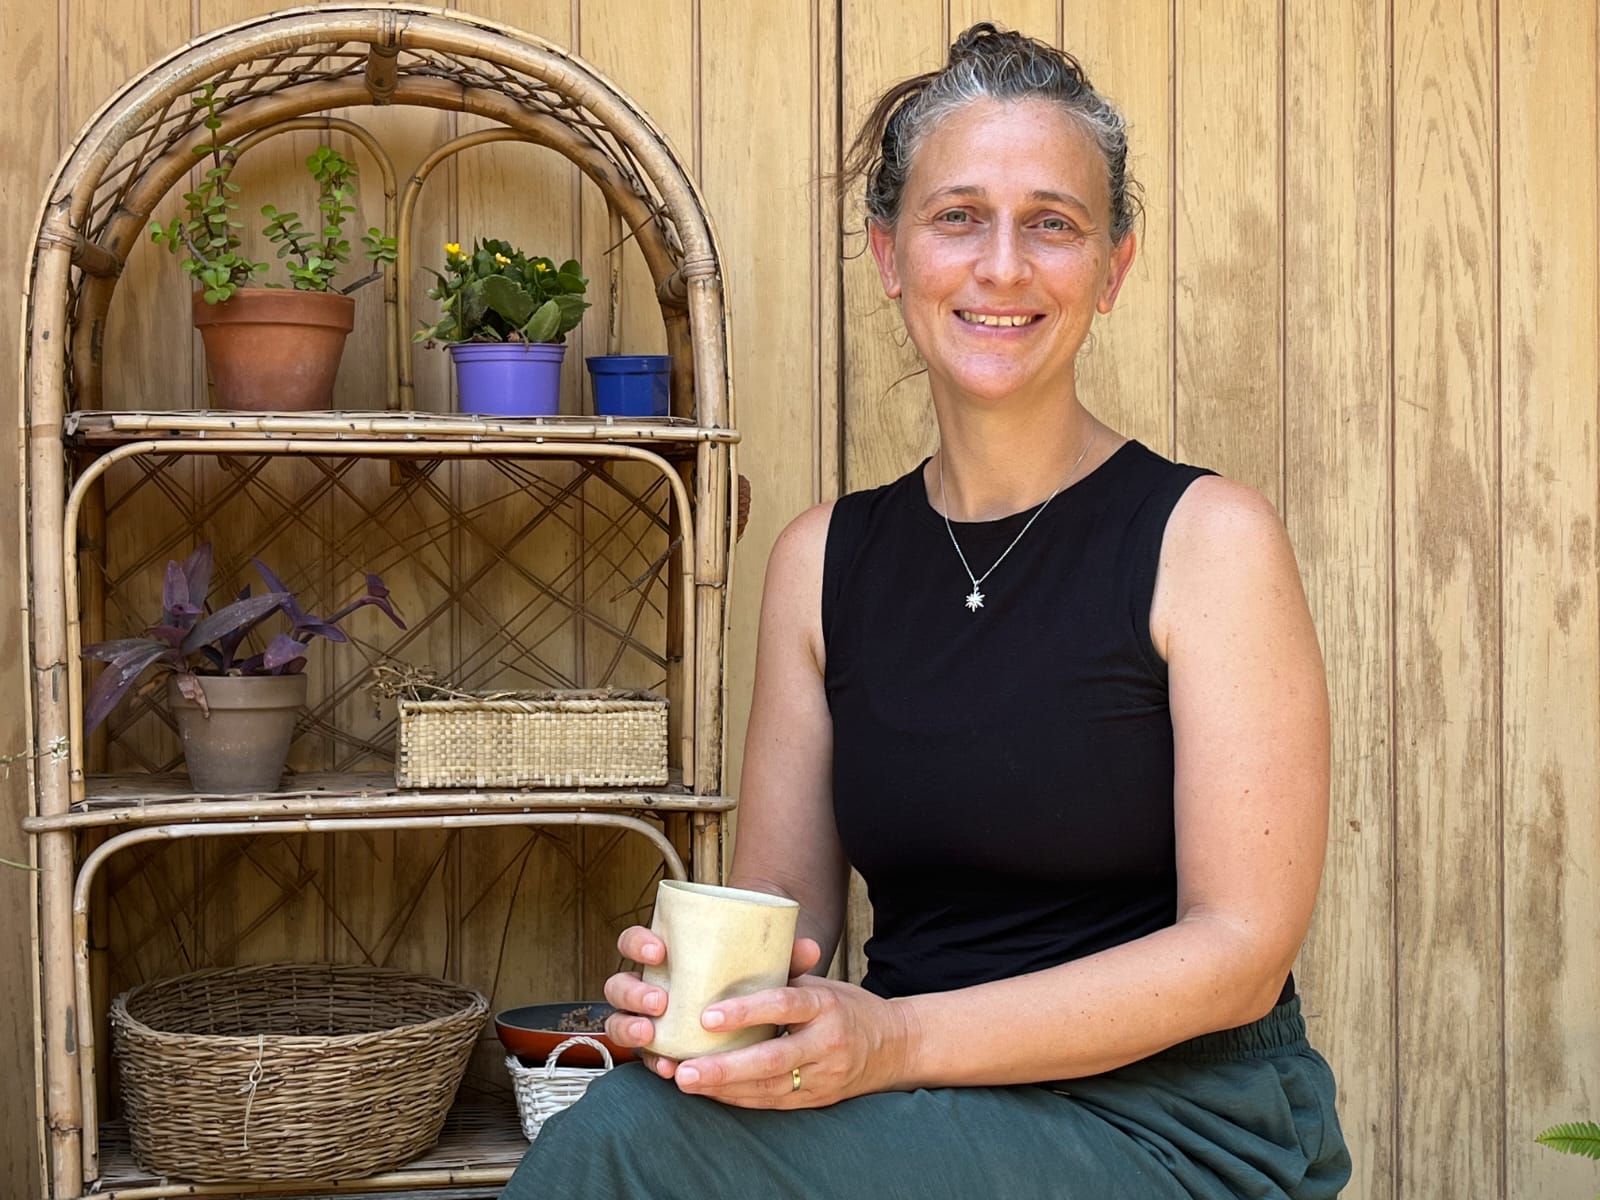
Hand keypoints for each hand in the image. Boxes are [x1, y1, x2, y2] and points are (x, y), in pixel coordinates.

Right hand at [601, 925, 824, 1078]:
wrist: (747, 1017)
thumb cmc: (746, 982)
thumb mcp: (763, 968)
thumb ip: (782, 959)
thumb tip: (813, 948)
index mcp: (665, 957)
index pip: (635, 941)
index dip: (638, 943)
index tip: (660, 950)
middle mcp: (648, 986)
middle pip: (619, 983)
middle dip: (633, 991)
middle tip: (660, 1000)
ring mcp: (646, 1020)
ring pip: (620, 1020)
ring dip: (630, 1027)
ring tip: (652, 1033)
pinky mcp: (656, 1049)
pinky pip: (643, 1056)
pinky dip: (652, 1061)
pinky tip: (667, 1066)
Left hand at [665, 974, 914, 1108]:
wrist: (894, 1047)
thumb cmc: (846, 1007)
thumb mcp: (823, 982)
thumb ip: (786, 970)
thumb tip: (745, 944)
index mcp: (827, 1004)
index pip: (785, 1006)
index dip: (746, 1012)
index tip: (707, 1016)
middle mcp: (827, 1043)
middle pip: (773, 1059)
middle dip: (725, 1067)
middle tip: (684, 1069)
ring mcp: (824, 1076)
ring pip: (769, 1088)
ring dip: (724, 1088)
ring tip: (686, 1082)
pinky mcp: (818, 1100)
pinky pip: (774, 1103)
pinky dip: (739, 1099)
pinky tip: (710, 1092)